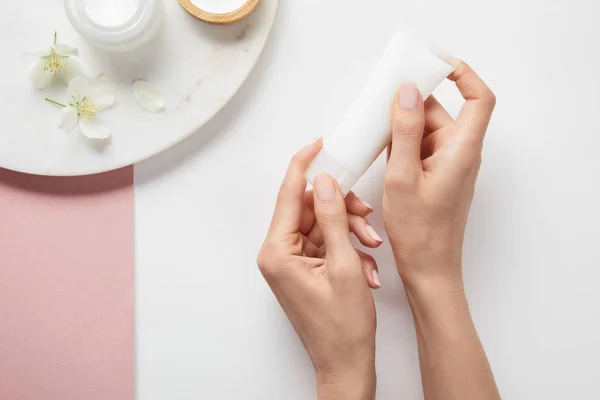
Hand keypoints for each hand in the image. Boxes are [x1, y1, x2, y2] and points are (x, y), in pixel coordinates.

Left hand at [258, 139, 380, 399]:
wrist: (346, 364)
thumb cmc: (342, 328)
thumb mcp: (345, 266)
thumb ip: (333, 220)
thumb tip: (326, 183)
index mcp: (277, 252)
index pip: (289, 195)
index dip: (304, 165)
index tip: (318, 145)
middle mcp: (278, 254)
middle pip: (310, 209)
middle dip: (342, 209)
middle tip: (365, 213)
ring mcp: (291, 262)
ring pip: (321, 225)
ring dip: (349, 230)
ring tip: (371, 247)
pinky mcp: (304, 268)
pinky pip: (326, 243)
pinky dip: (347, 247)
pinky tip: (365, 265)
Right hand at [383, 62, 495, 288]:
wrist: (428, 268)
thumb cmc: (420, 231)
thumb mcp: (404, 177)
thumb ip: (405, 131)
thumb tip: (407, 92)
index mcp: (461, 150)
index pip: (479, 98)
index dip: (463, 75)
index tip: (434, 65)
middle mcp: (459, 153)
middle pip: (442, 111)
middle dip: (413, 101)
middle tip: (383, 97)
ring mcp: (447, 164)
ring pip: (427, 129)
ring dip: (403, 125)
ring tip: (375, 128)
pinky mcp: (435, 174)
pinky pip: (420, 147)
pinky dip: (402, 143)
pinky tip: (380, 148)